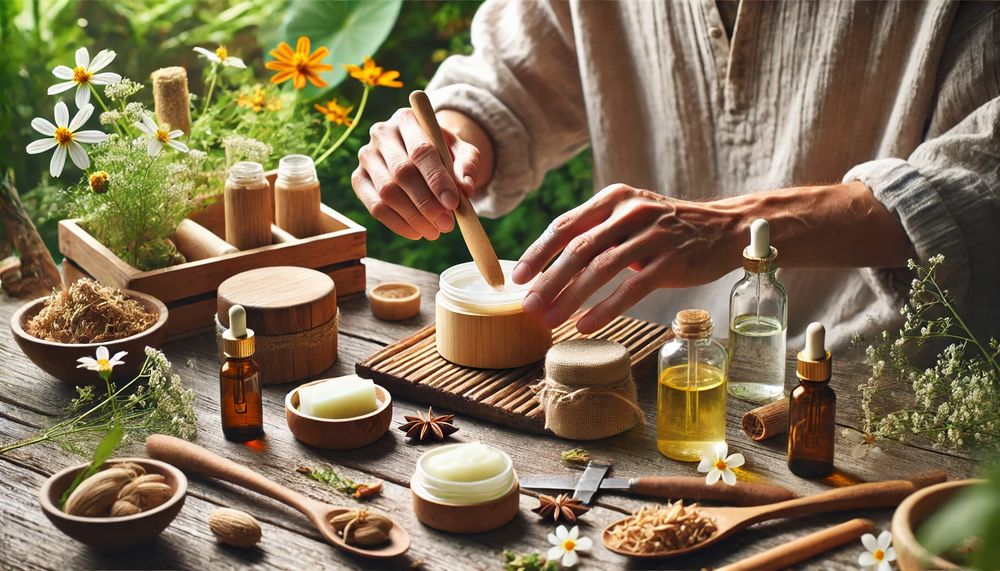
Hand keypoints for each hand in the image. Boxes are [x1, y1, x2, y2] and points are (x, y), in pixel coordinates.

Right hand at [352, 108, 482, 239]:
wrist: (422, 153)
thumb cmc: (444, 152)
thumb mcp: (462, 152)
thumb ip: (467, 166)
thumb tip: (466, 189)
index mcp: (408, 119)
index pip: (421, 150)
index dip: (437, 179)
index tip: (454, 203)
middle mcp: (381, 133)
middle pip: (402, 172)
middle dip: (426, 203)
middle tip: (447, 224)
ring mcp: (366, 156)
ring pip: (387, 192)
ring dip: (413, 217)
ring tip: (435, 231)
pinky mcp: (359, 179)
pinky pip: (374, 207)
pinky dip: (397, 224)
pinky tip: (417, 232)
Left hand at [512, 184, 741, 332]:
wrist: (725, 227)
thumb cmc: (667, 228)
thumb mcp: (630, 216)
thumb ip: (596, 232)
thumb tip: (549, 267)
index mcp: (614, 198)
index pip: (566, 224)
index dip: (539, 252)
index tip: (518, 278)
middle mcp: (631, 212)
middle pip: (579, 248)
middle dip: (549, 280)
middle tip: (528, 306)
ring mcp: (653, 235)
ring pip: (602, 268)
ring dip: (571, 297)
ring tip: (550, 320)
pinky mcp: (672, 261)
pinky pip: (632, 288)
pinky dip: (605, 309)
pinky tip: (585, 325)